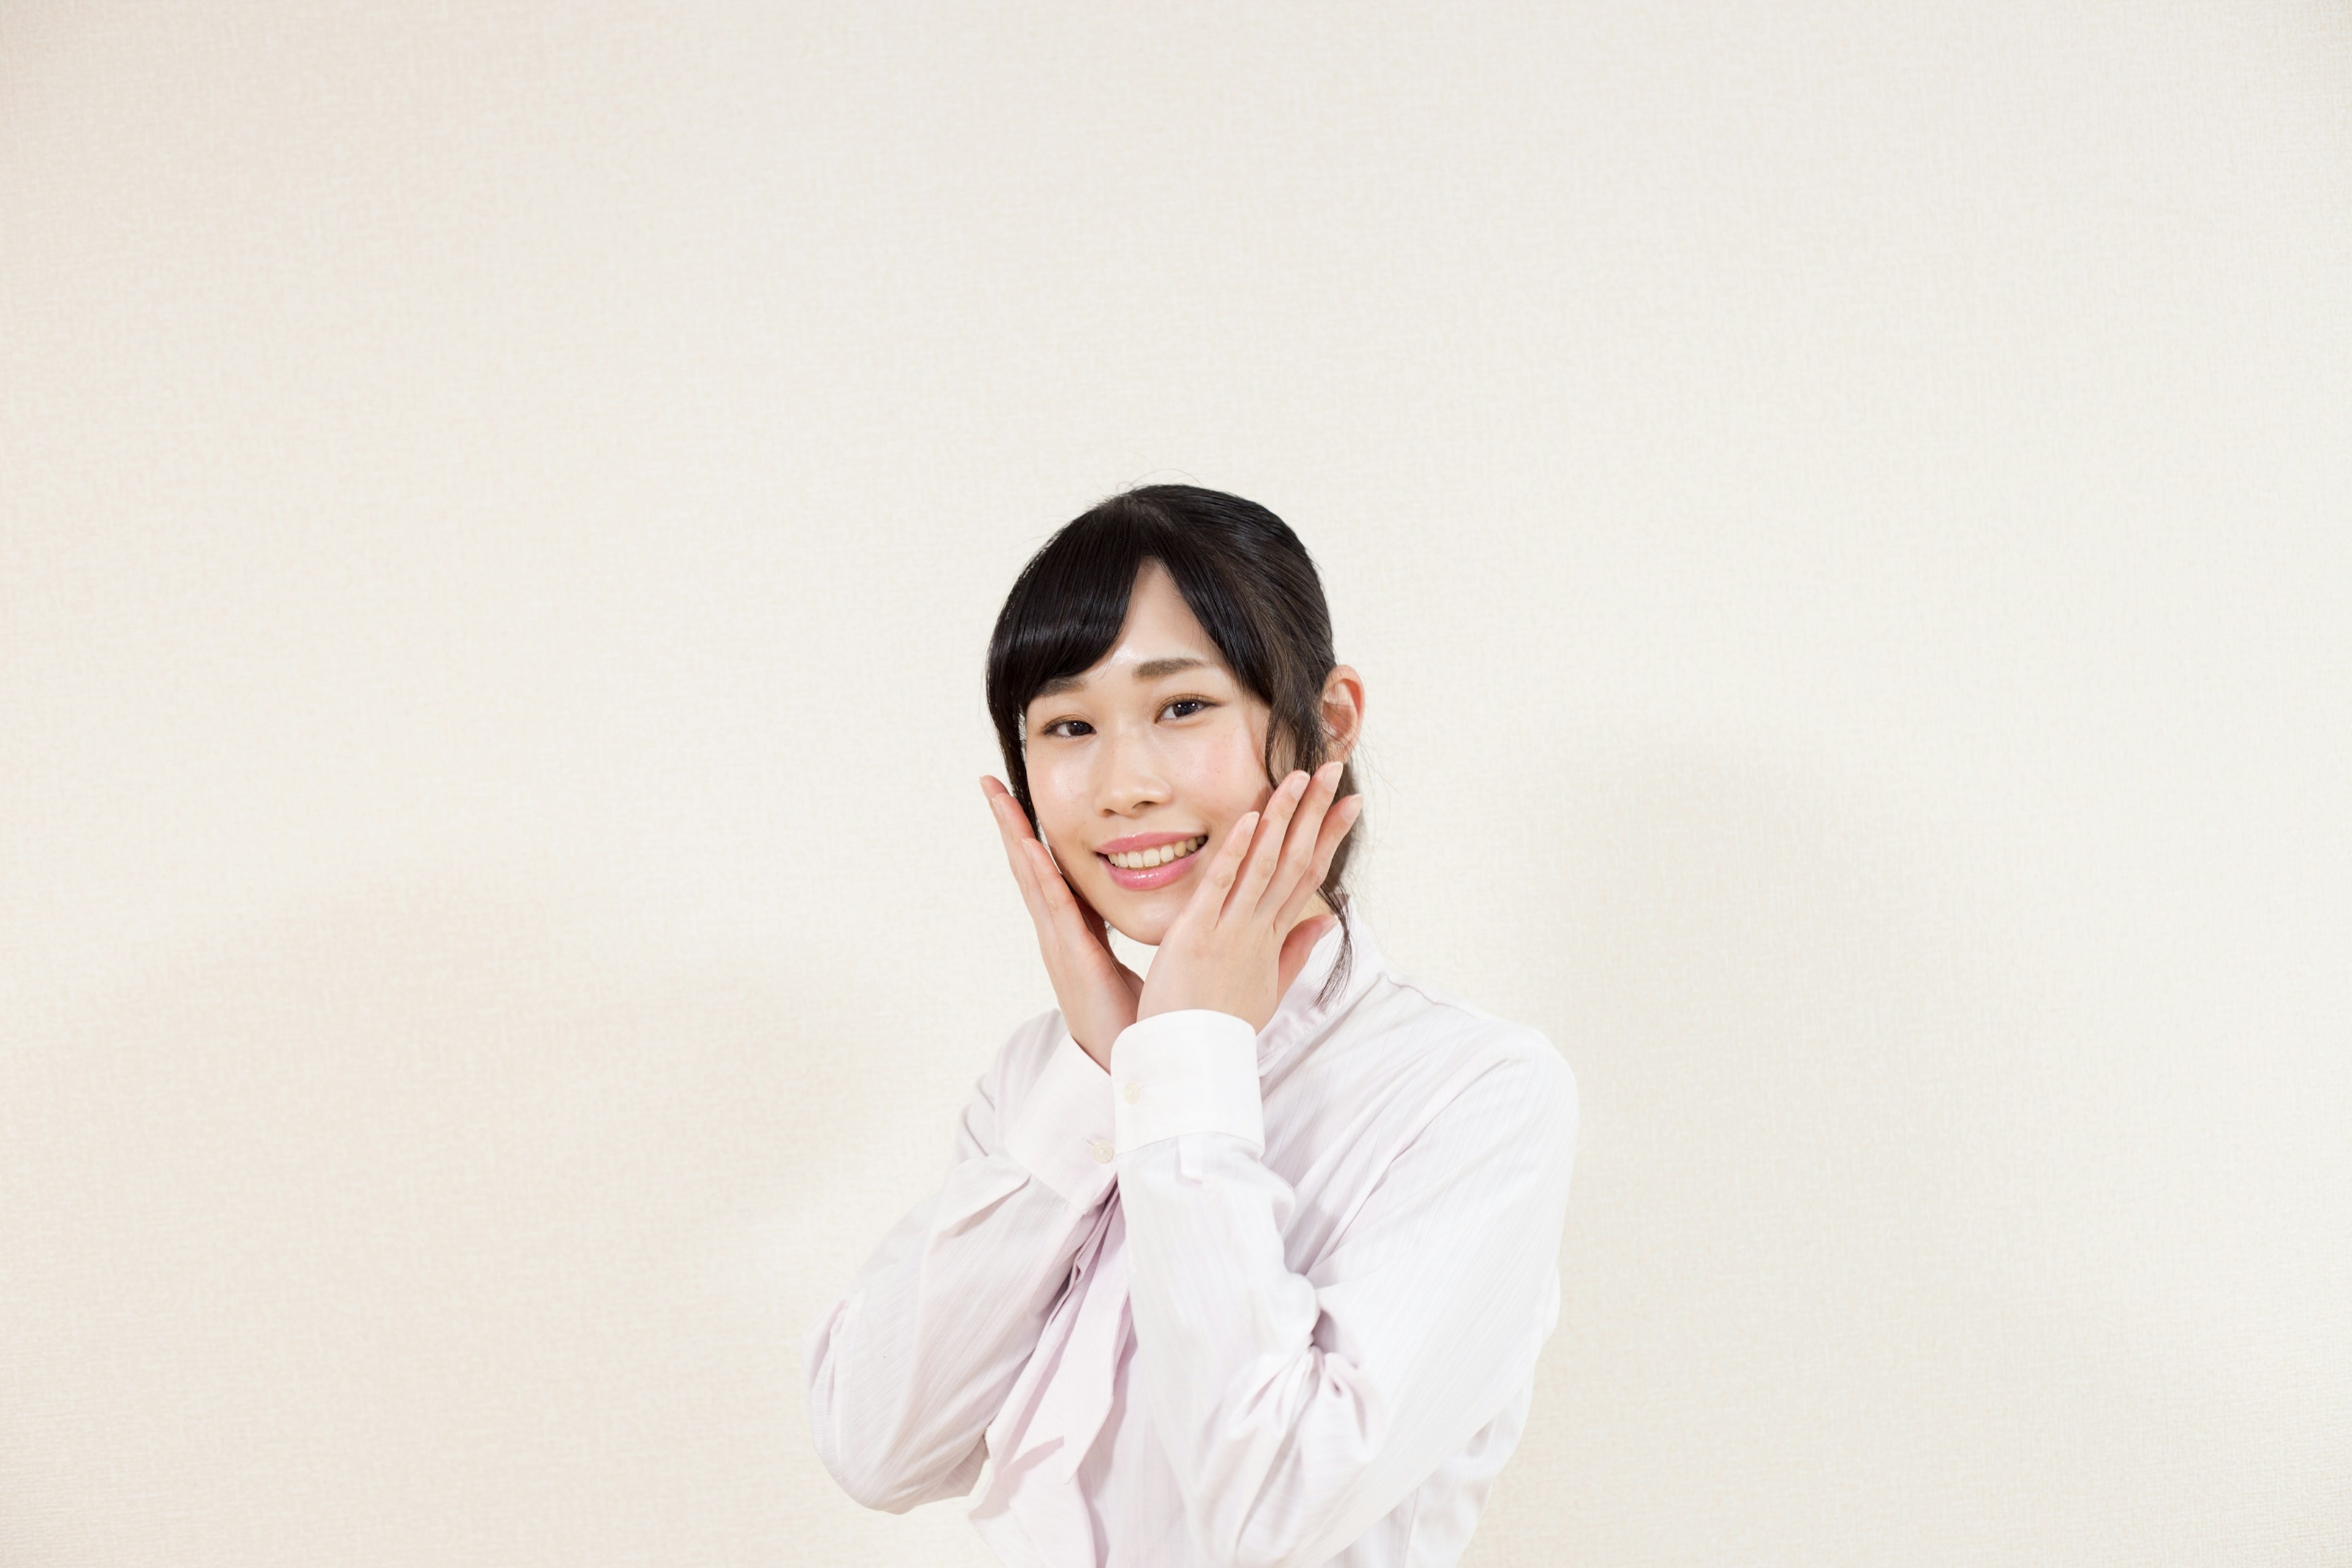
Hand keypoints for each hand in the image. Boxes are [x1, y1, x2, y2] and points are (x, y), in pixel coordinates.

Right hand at [981, 776, 1144, 1069]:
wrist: (1130, 1065)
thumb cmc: (1134, 1018)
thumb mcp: (1131, 960)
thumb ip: (1130, 932)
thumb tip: (1153, 901)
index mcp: (1075, 930)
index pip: (1050, 870)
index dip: (1034, 833)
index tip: (1020, 797)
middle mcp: (1058, 931)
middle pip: (1029, 865)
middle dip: (1010, 822)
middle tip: (990, 781)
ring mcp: (1058, 941)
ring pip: (1031, 876)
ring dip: (1013, 835)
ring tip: (996, 796)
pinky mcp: (1070, 954)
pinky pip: (1052, 905)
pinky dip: (1036, 873)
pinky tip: (1026, 844)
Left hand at [1135, 760, 1363, 1034]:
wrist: (1193, 1060)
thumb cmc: (1222, 1025)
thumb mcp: (1269, 989)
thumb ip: (1297, 950)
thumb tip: (1327, 920)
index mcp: (1273, 938)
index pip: (1307, 875)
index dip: (1330, 836)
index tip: (1350, 803)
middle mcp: (1258, 928)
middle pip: (1295, 860)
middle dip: (1317, 813)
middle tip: (1336, 770)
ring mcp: (1231, 930)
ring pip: (1264, 864)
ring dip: (1284, 818)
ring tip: (1300, 777)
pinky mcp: (1199, 935)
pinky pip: (1220, 886)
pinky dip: (1237, 852)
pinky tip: (1251, 819)